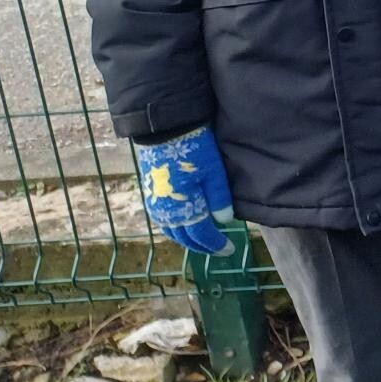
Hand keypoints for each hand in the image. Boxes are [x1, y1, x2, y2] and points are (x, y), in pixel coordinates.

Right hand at [133, 128, 235, 256]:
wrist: (166, 132)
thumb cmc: (194, 150)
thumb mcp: (214, 172)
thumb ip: (219, 199)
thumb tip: (224, 222)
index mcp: (184, 208)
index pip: (201, 235)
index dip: (215, 244)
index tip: (230, 250)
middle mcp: (166, 211)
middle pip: (184, 237)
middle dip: (202, 245)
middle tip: (218, 249)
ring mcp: (155, 204)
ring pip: (171, 231)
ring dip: (187, 238)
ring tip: (203, 239)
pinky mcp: (150, 195)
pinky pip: (163, 221)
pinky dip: (176, 227)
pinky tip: (185, 224)